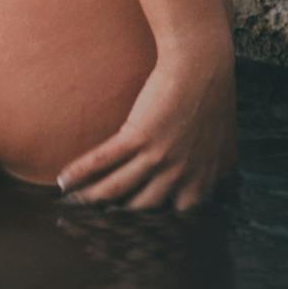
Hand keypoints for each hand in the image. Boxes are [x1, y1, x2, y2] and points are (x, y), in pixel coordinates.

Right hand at [58, 47, 236, 214]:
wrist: (202, 61)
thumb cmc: (215, 94)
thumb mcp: (223, 138)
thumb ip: (216, 163)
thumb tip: (218, 176)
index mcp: (202, 176)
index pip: (178, 213)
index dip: (158, 223)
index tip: (141, 227)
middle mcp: (180, 173)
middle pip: (143, 207)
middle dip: (119, 218)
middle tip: (100, 222)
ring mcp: (159, 156)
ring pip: (118, 189)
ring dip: (92, 199)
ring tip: (75, 204)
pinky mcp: (138, 136)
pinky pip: (103, 161)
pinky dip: (80, 173)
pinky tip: (64, 181)